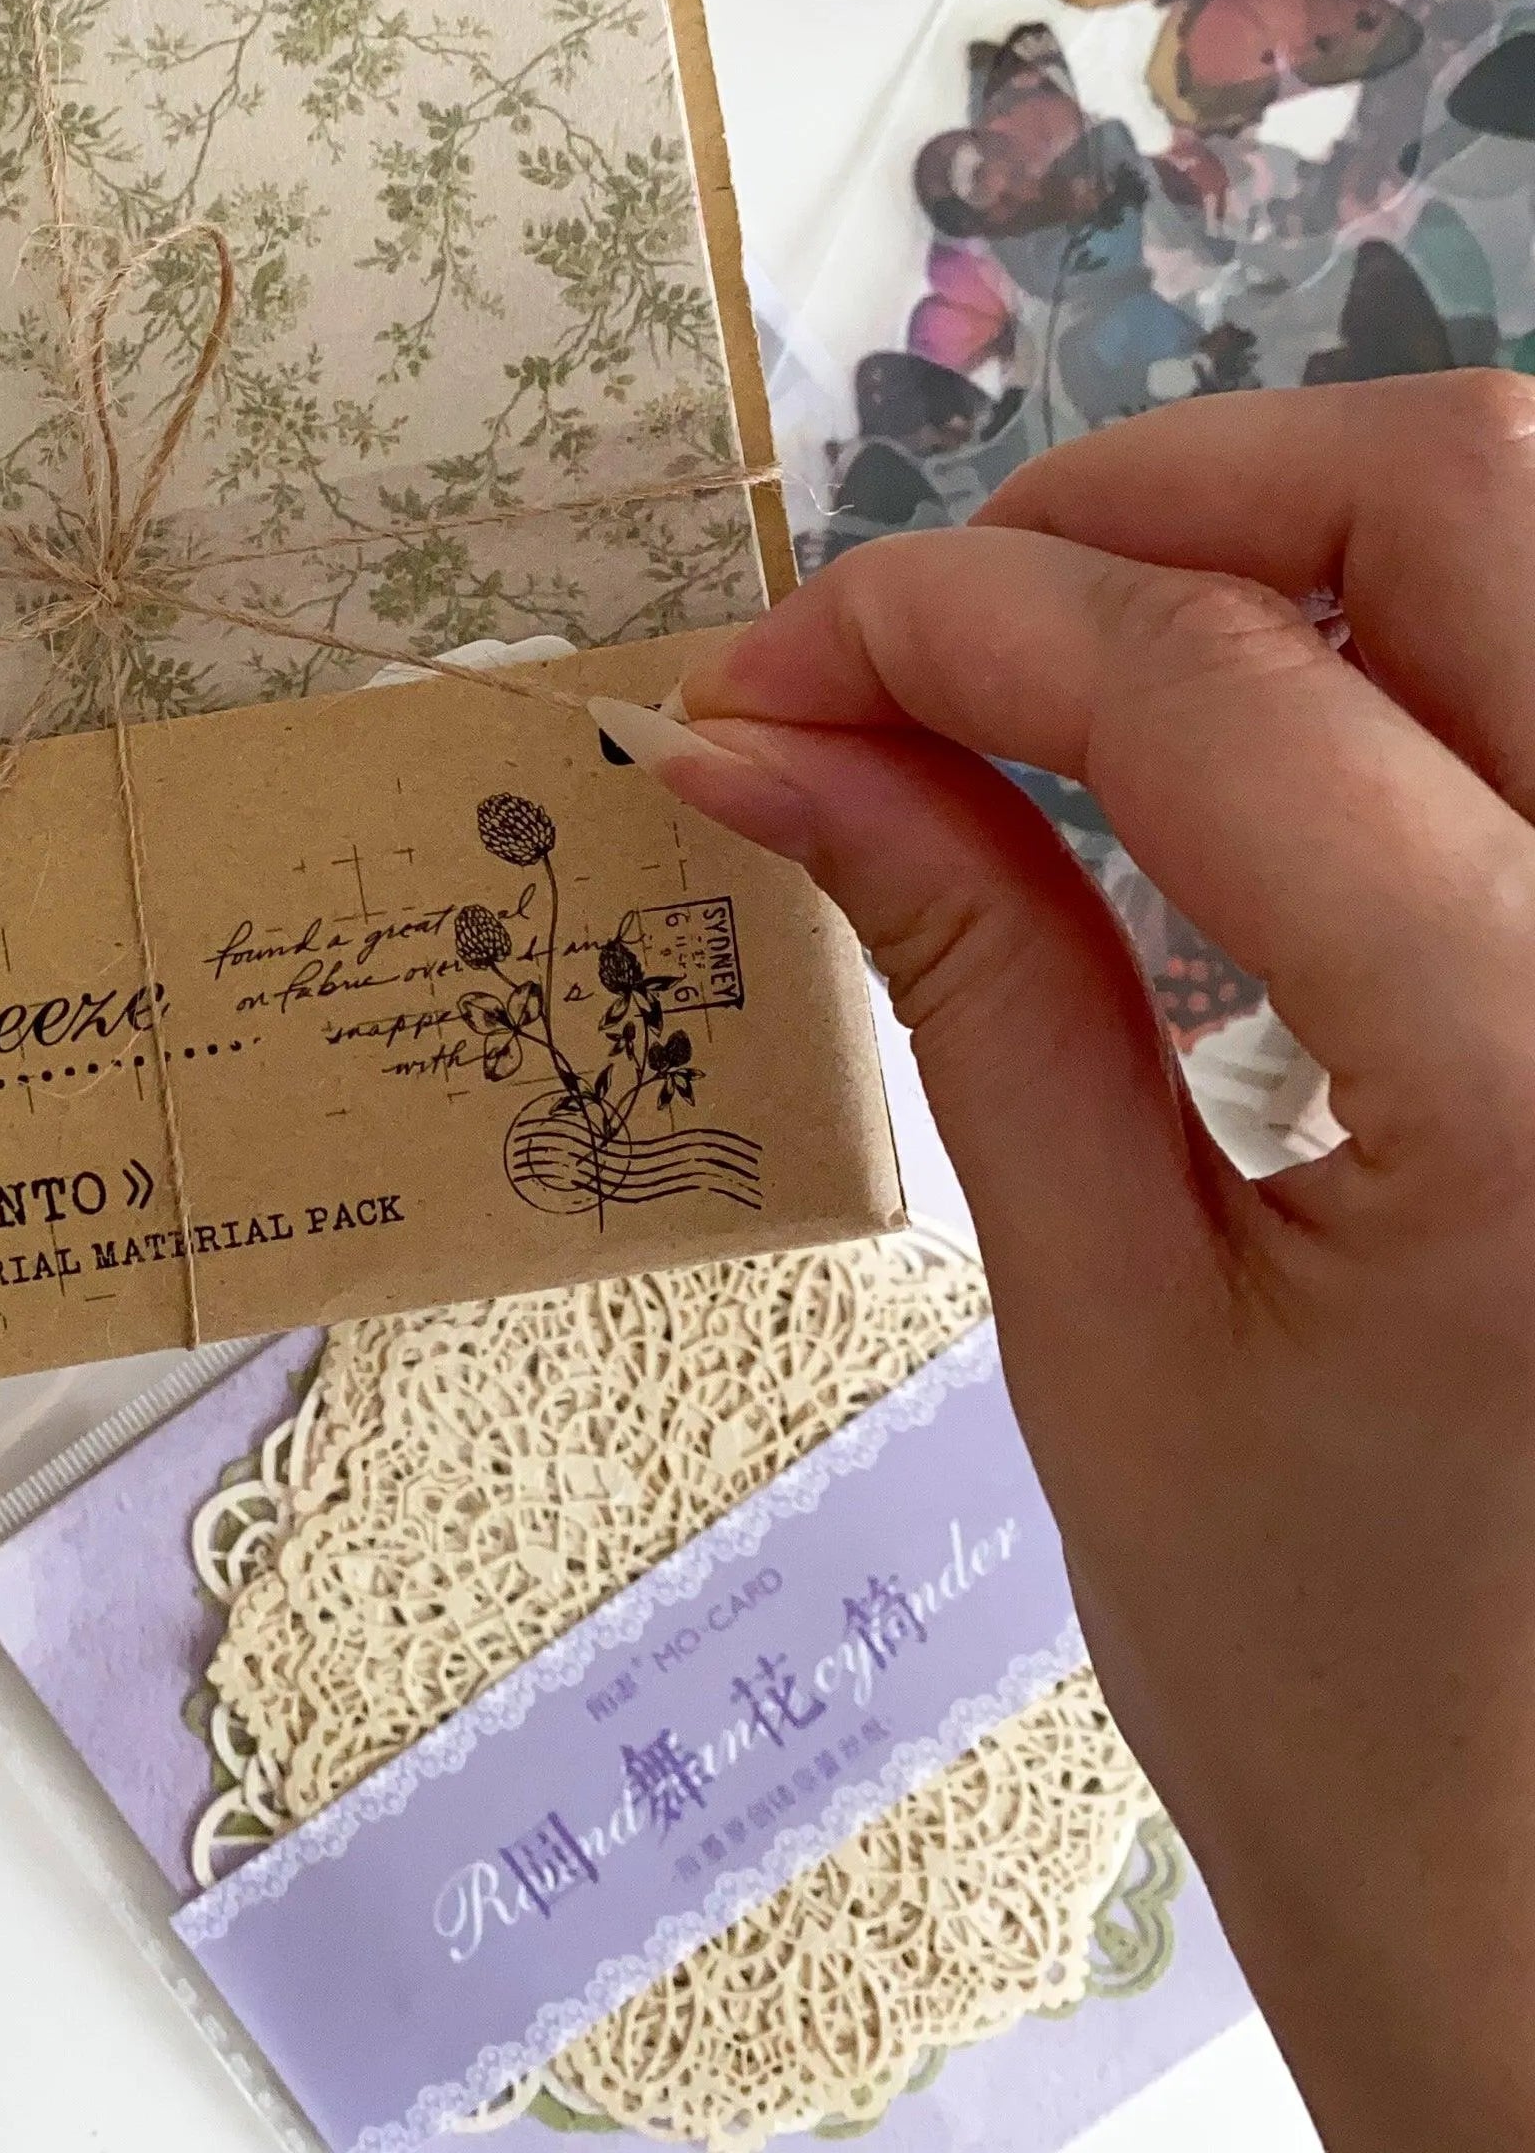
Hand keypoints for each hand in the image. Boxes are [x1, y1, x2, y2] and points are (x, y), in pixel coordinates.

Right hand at [604, 376, 1534, 2152]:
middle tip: (935, 622)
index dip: (941, 620)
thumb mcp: (1116, 1339)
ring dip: (1309, 541)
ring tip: (1093, 662)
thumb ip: (968, 972)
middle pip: (1467, 493)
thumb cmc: (1371, 1734)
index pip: (1211, 685)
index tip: (763, 674)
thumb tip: (768, 747)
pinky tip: (1296, 743)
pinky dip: (1433, 647)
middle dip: (1150, 498)